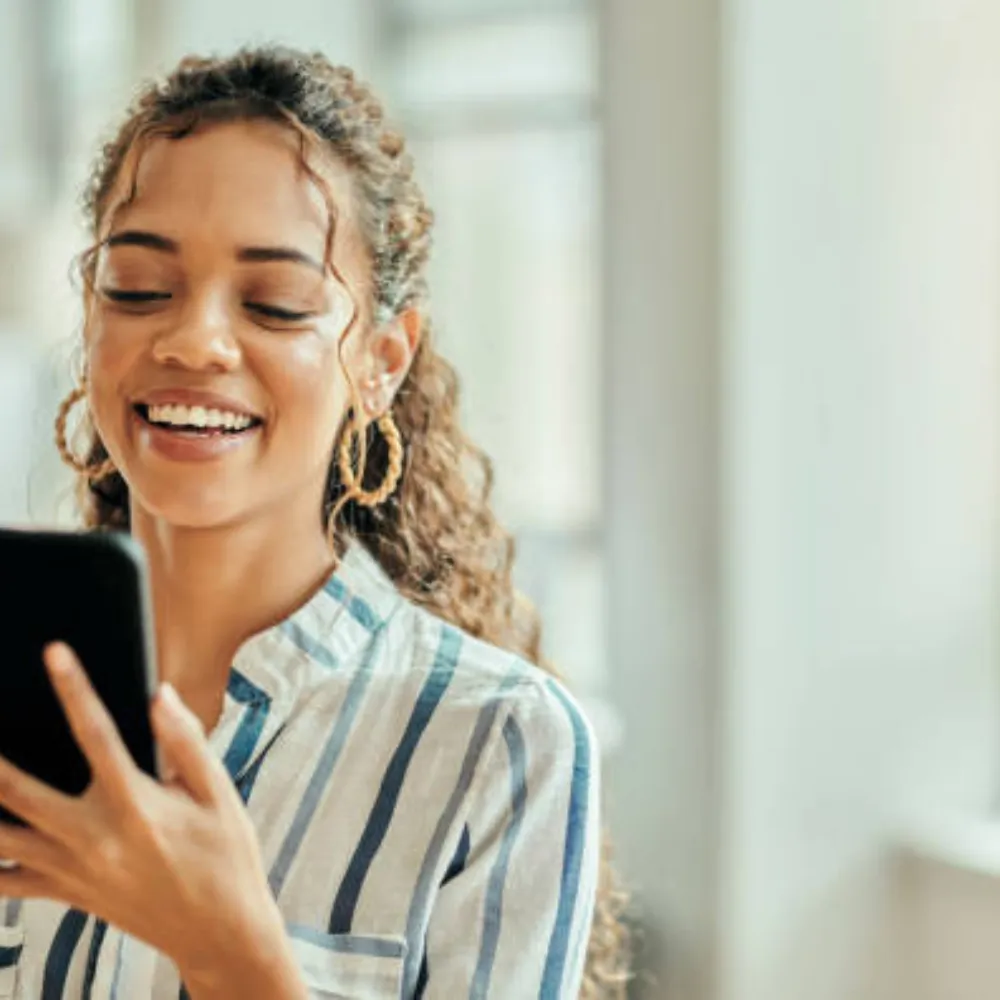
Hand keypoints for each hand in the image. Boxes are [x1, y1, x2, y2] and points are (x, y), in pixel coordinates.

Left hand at [0, 643, 305, 997]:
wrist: (220, 932)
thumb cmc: (227, 857)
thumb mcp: (219, 796)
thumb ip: (186, 742)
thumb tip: (159, 695)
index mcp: (137, 806)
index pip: (95, 734)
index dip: (73, 688)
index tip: (54, 652)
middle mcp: (95, 838)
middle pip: (18, 791)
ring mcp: (75, 871)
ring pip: (0, 839)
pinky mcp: (69, 893)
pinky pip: (7, 882)